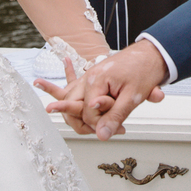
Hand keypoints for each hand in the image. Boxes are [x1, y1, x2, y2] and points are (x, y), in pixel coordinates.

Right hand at [44, 41, 166, 140]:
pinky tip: (40, 82)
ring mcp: (89, 76)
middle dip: (87, 121)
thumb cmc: (143, 71)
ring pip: (71, 97)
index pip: (88, 112)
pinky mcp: (92, 76)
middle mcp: (88, 77)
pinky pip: (71, 81)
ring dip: (68, 106)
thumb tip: (101, 136)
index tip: (120, 128)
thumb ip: (115, 116)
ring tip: (50, 102)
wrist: (150, 54)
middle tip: (101, 129)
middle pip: (76, 106)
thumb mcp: (133, 97)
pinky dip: (58, 83)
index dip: (101, 124)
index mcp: (96, 80)